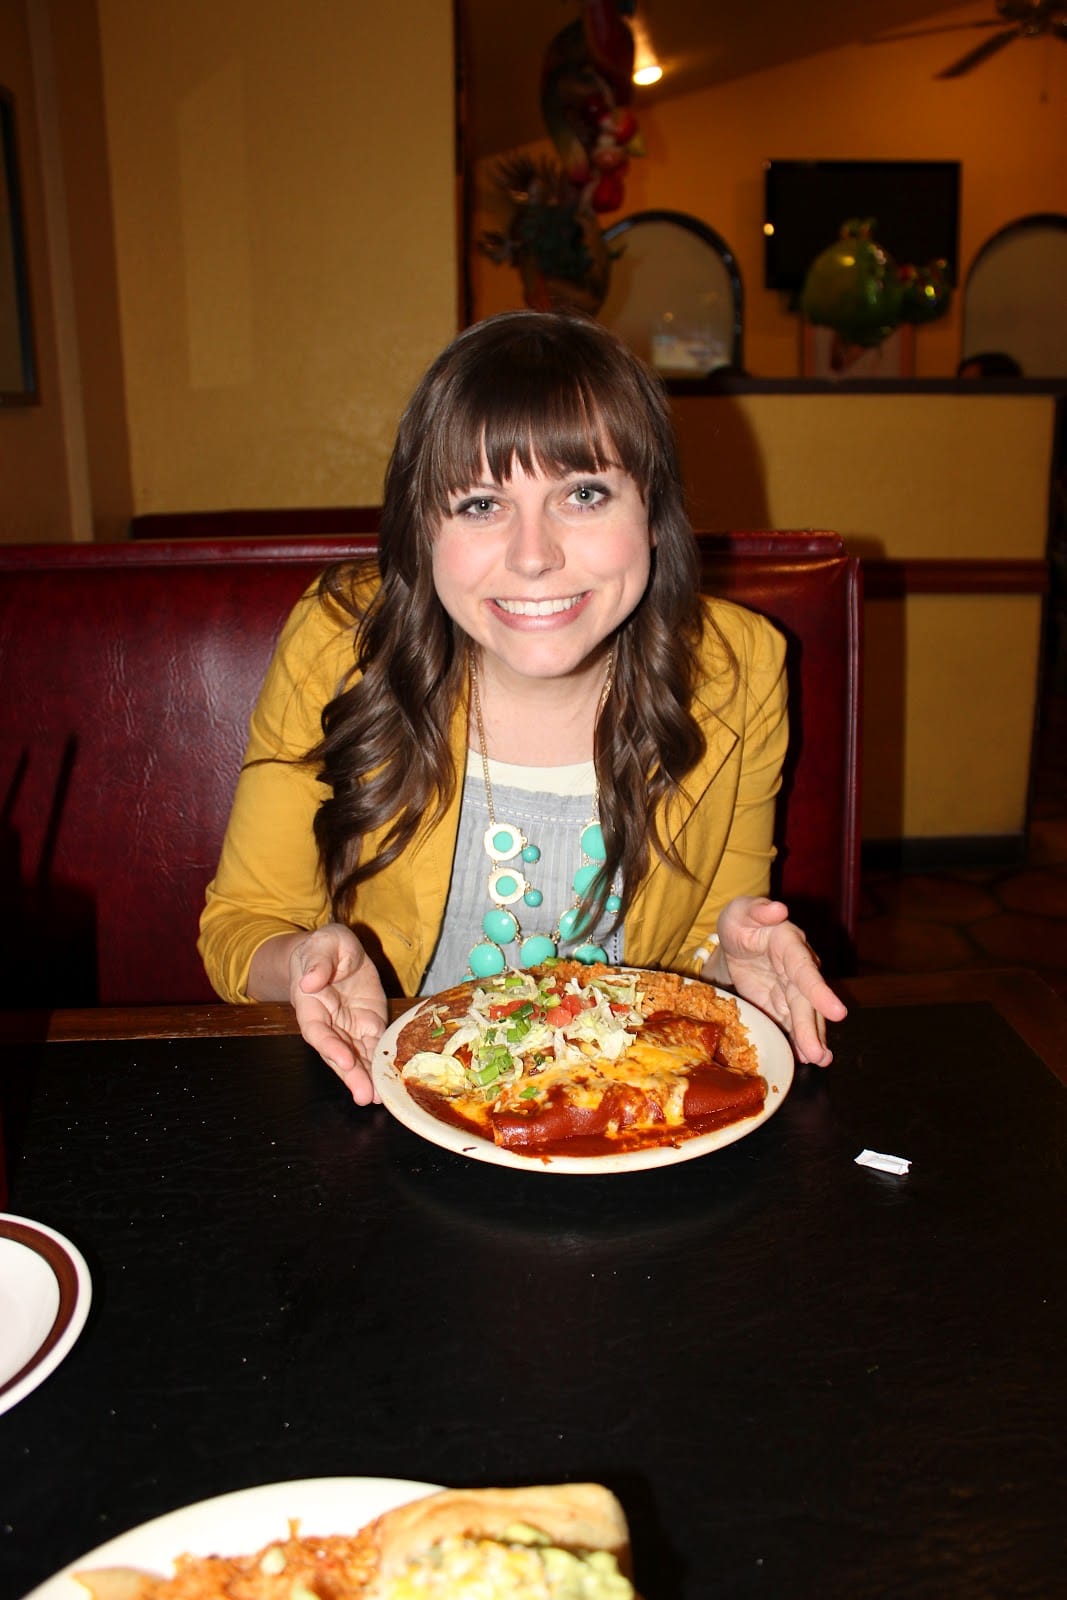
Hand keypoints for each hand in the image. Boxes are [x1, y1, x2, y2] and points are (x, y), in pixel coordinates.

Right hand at [288, 924, 388, 1103]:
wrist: (338, 952)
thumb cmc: (325, 946)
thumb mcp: (323, 944)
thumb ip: (318, 962)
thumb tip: (310, 981)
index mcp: (311, 1004)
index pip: (317, 1031)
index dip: (330, 1047)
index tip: (344, 1060)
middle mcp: (329, 1022)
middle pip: (338, 1052)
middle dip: (351, 1074)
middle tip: (364, 1095)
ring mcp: (349, 1027)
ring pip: (357, 1056)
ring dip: (367, 1077)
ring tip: (379, 1098)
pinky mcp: (369, 1025)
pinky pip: (375, 1046)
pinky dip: (381, 1064)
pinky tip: (390, 1081)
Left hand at [714, 897, 846, 1066]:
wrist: (737, 938)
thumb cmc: (742, 921)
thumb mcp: (742, 911)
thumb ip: (757, 910)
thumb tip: (777, 909)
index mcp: (789, 943)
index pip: (805, 969)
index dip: (820, 991)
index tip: (838, 1012)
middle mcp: (797, 968)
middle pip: (806, 1001)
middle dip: (813, 1028)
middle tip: (819, 1055)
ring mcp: (790, 989)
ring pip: (804, 1016)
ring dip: (811, 1039)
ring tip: (819, 1061)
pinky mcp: (780, 1003)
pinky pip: (790, 1024)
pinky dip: (798, 1041)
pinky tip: (806, 1058)